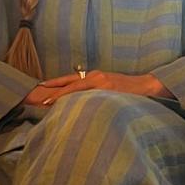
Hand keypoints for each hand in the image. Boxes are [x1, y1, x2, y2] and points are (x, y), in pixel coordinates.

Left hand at [22, 71, 174, 106]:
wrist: (148, 88)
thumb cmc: (129, 92)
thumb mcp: (110, 89)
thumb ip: (96, 92)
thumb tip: (81, 102)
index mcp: (95, 77)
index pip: (70, 80)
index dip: (54, 84)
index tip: (40, 89)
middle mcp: (95, 77)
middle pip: (68, 83)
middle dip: (52, 90)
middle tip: (36, 97)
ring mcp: (101, 83)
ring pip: (75, 88)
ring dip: (59, 96)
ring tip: (45, 103)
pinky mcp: (107, 89)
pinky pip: (87, 96)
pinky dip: (76, 100)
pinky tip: (66, 107)